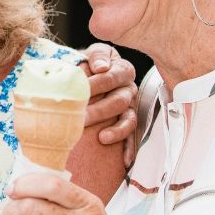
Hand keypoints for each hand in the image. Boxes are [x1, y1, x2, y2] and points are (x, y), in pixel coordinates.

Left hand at [81, 42, 137, 164]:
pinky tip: (125, 160)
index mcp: (122, 68)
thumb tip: (100, 67)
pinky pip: (134, 135)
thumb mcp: (93, 53)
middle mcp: (129, 87)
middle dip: (99, 109)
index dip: (96, 83)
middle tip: (81, 117)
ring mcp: (131, 105)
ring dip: (115, 130)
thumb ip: (96, 56)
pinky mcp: (129, 121)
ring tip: (101, 138)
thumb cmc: (90, 63)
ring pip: (129, 118)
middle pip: (119, 100)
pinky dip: (129, 148)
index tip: (81, 90)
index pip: (111, 77)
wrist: (90, 71)